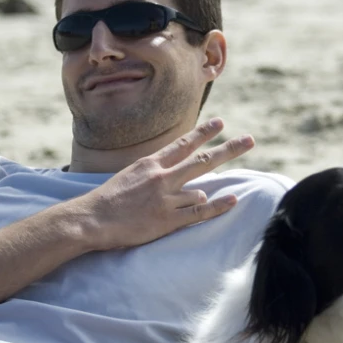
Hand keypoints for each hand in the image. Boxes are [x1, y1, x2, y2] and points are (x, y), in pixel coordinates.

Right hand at [80, 118, 254, 250]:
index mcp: (151, 163)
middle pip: (203, 160)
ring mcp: (167, 198)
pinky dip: (218, 206)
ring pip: (200, 189)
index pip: (183, 143)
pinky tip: (232, 200)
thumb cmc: (106, 199)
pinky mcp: (168, 219)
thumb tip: (169, 169)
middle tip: (249, 140)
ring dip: (202, 195)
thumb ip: (150, 171)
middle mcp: (162, 177)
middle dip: (229, 149)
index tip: (220, 123)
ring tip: (190, 202)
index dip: (204, 132)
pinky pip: (200, 212)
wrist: (92, 218)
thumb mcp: (128, 174)